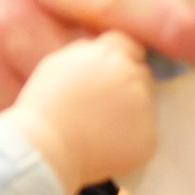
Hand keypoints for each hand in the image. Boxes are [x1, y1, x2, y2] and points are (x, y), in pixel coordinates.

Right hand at [0, 0, 194, 162]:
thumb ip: (105, 5)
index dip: (177, 25)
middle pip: (93, 72)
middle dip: (114, 93)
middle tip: (105, 99)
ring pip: (61, 127)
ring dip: (74, 135)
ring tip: (53, 118)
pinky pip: (21, 164)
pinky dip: (34, 163)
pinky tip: (19, 141)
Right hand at [5, 30, 156, 194]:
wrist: (47, 148)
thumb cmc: (45, 107)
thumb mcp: (58, 63)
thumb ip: (86, 52)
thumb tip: (100, 49)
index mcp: (111, 54)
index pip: (129, 45)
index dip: (120, 58)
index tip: (110, 72)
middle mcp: (133, 77)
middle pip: (140, 73)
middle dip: (125, 84)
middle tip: (101, 104)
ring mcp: (145, 109)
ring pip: (144, 104)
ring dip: (130, 110)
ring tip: (99, 126)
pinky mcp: (149, 138)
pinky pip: (144, 133)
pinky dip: (130, 138)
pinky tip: (105, 143)